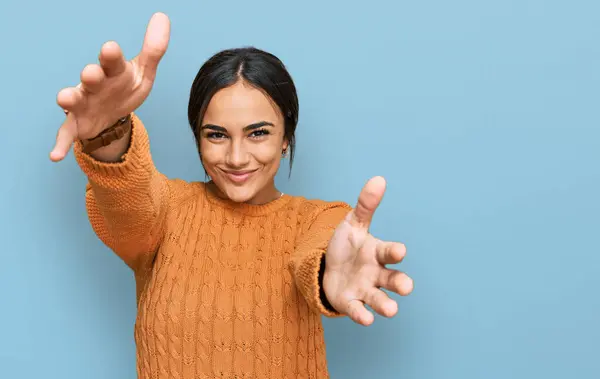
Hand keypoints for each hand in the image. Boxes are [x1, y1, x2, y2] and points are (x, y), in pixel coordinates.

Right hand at [50, 12, 170, 161]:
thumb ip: (153, 49)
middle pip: (91, 77)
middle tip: (91, 73)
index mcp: (113, 71)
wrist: (112, 114)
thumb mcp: (143, 72)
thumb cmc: (124, 87)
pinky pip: (66, 133)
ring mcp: (83, 103)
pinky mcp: (77, 123)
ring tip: (65, 98)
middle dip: (91, 75)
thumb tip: (162, 17)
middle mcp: (94, 84)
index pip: (112, 61)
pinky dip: (60, 144)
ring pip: (74, 99)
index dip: (111, 56)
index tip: (110, 48)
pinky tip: (55, 155)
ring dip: (69, 98)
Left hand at [323, 176, 413, 325]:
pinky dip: (362, 315)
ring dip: (386, 305)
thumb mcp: (353, 224)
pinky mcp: (351, 303)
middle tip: (407, 287)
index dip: (394, 251)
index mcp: (377, 253)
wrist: (328, 267)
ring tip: (391, 310)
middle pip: (392, 279)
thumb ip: (365, 205)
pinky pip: (358, 310)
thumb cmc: (347, 246)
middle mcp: (376, 273)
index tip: (401, 251)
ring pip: (379, 299)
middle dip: (400, 283)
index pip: (389, 252)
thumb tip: (379, 178)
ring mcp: (365, 290)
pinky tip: (366, 319)